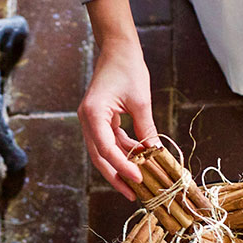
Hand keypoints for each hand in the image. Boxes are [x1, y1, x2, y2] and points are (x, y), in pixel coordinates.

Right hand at [79, 0, 158, 200]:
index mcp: (93, 113)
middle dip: (116, 176)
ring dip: (119, 165)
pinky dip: (122, 151)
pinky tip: (138, 160)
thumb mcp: (141, 101)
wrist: (118, 48)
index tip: (138, 178)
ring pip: (103, 151)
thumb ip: (146, 130)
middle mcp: (87, 119)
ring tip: (138, 181)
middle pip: (99, 156)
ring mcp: (91, 120)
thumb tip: (155, 154)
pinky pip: (108, 141)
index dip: (121, 167)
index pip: (105, 148)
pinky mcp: (98, 118)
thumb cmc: (129, 68)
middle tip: (132, 194)